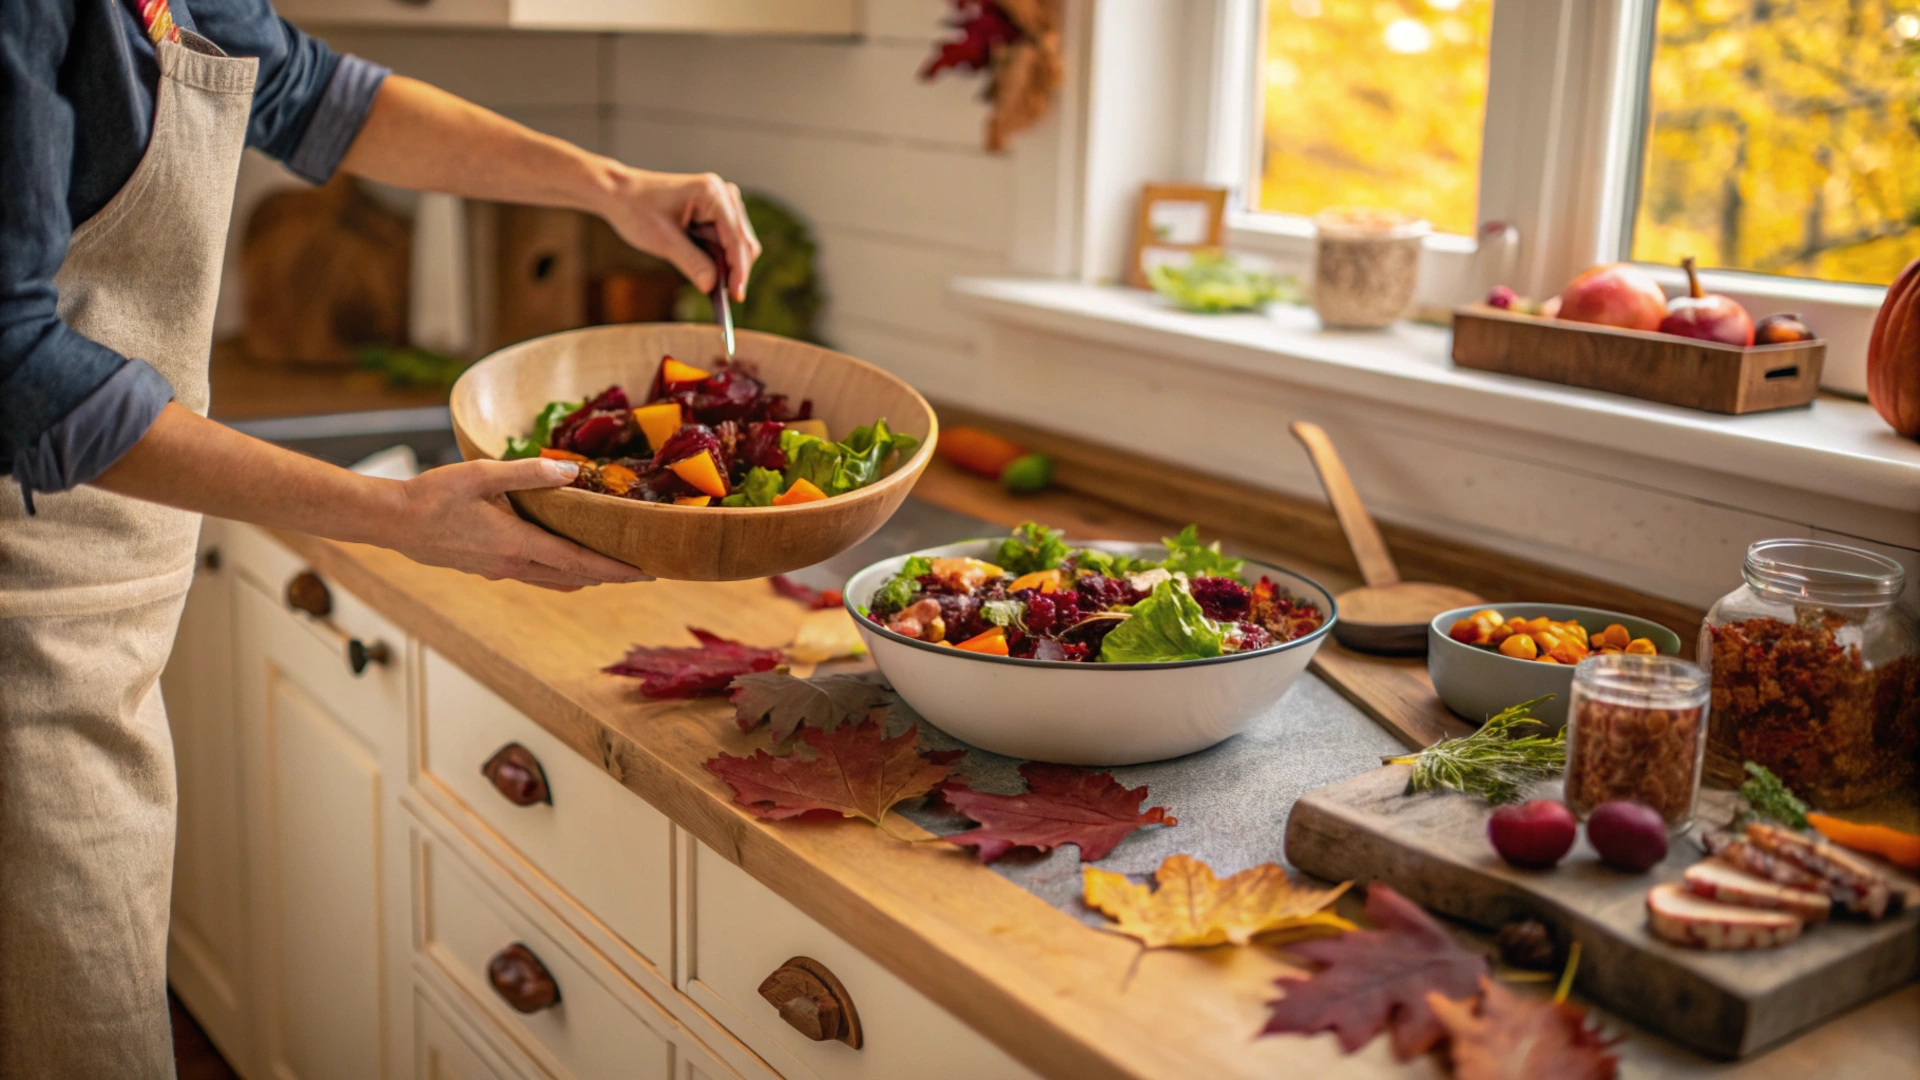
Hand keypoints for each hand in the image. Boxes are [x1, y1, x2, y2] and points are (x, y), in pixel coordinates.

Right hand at [385, 458, 652, 590]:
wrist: (392, 521)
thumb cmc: (434, 495)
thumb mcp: (483, 474)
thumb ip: (529, 474)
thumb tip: (571, 472)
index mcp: (518, 544)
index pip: (580, 562)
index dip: (617, 569)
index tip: (647, 572)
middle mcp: (513, 565)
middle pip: (574, 577)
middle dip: (609, 575)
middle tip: (641, 570)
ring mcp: (499, 571)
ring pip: (554, 580)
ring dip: (585, 576)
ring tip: (610, 566)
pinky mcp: (486, 569)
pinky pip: (534, 575)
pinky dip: (558, 571)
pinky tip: (561, 558)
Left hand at [598, 167, 762, 301]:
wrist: (619, 194)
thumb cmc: (636, 210)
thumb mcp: (663, 241)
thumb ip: (692, 263)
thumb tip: (712, 286)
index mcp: (712, 194)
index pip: (736, 239)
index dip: (738, 270)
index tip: (736, 296)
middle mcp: (723, 194)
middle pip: (743, 242)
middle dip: (733, 269)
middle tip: (722, 297)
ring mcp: (720, 202)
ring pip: (736, 243)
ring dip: (723, 264)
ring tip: (704, 279)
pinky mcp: (714, 212)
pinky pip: (724, 241)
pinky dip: (716, 258)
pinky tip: (702, 267)